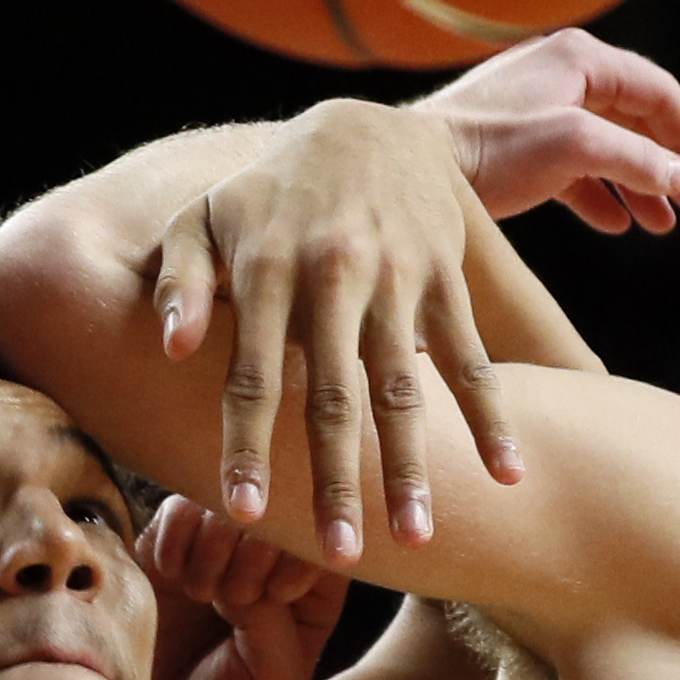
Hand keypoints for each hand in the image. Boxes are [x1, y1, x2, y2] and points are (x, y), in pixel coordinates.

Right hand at [137, 494, 349, 679]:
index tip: (271, 597)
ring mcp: (215, 552)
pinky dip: (173, 538)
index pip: (323, 538)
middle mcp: (268, 564)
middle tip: (227, 598)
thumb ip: (279, 619)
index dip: (298, 552)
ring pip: (225, 503)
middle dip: (253, 548)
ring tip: (198, 592)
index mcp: (310, 595)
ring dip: (211, 542)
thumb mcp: (275, 679)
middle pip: (276, 510)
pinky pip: (176, 509)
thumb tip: (250, 560)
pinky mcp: (166, 548)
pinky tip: (168, 575)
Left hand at [153, 97, 501, 562]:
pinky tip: (508, 473)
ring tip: (415, 537)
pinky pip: (471, 357)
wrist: (363, 126)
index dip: (247, 446)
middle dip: (336, 478)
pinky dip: (493, 416)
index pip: (253, 374)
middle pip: (335, 396)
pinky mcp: (447, 277)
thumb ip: (181, 282)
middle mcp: (335, 278)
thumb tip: (171, 351)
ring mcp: (398, 278)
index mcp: (268, 268)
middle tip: (341, 553)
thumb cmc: (266, 192)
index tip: (244, 513)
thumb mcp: (204, 217)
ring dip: (413, 466)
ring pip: (407, 388)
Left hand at [427, 29, 679, 235]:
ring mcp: (539, 110)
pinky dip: (599, 194)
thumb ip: (637, 160)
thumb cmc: (489, 149)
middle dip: (668, 164)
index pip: (659, 93)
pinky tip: (616, 224)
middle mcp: (563, 75)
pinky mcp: (518, 146)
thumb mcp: (575, 148)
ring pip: (607, 146)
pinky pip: (574, 167)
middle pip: (636, 119)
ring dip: (639, 184)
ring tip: (662, 225)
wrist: (414, 170)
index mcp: (582, 60)